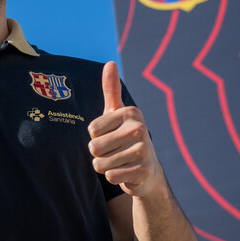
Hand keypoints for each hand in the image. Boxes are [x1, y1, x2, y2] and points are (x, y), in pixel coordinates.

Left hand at [88, 61, 162, 197]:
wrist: (147, 172)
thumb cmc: (125, 138)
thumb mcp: (117, 113)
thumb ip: (111, 89)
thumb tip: (110, 63)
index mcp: (131, 113)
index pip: (92, 130)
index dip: (96, 137)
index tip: (111, 136)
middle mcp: (140, 129)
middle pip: (94, 147)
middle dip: (99, 154)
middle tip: (114, 152)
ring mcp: (144, 150)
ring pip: (100, 164)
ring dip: (105, 167)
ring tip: (119, 162)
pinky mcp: (144, 171)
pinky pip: (111, 176)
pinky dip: (113, 177)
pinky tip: (125, 173)